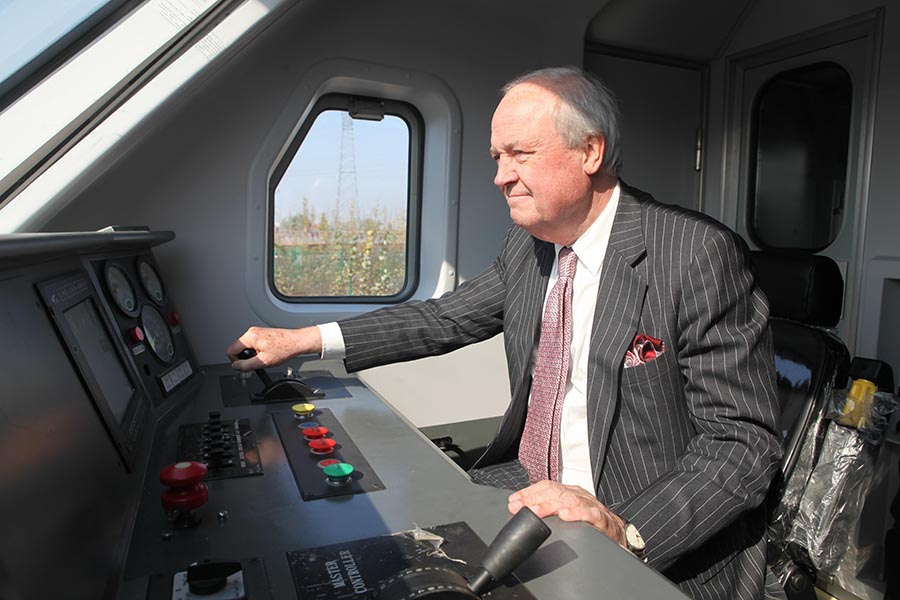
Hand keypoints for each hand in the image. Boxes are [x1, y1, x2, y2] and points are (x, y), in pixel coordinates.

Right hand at [225, 326, 321, 370]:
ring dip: (252, 355)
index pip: (230, 350)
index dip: (236, 361)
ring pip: (246, 348)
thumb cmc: (284, 349)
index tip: (244, 366)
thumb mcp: (262, 362)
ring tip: (264, 358)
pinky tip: (267, 354)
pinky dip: (257, 352)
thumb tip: (235, 367)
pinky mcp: (262, 334)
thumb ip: (246, 365)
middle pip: (237, 349)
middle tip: (257, 363)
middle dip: (245, 358)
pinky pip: (253, 345)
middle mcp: (251, 332)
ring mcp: (257, 332)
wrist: (297, 342)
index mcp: (249, 336)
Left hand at [508, 480, 626, 547]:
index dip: (528, 493)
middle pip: (554, 491)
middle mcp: (579, 495)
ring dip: (550, 505)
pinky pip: (590, 513)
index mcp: (570, 493)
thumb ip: (549, 512)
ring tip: (537, 511)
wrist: (620, 533)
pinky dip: (577, 513)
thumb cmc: (591, 524)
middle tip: (520, 507)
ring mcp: (591, 506)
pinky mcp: (603, 520)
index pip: (546, 487)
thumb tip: (523, 513)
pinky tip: (565, 515)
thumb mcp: (568, 514)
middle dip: (534, 499)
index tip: (513, 502)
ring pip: (569, 500)